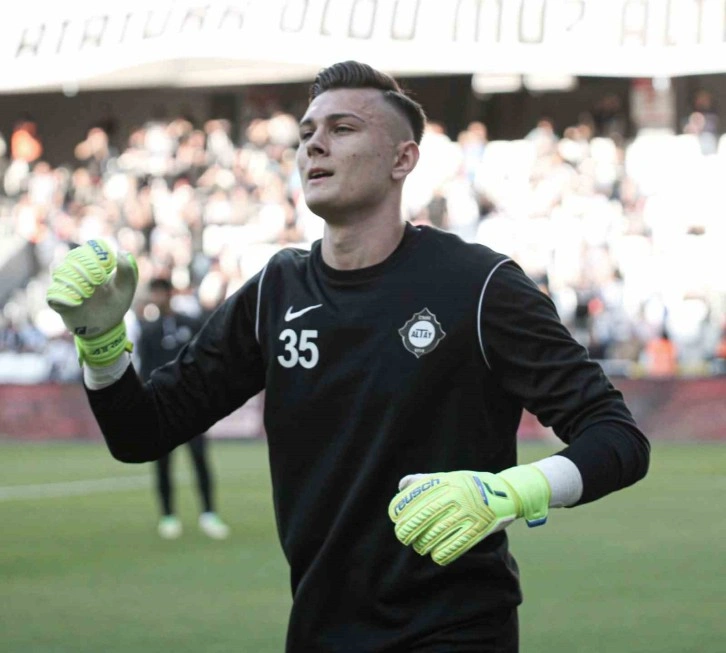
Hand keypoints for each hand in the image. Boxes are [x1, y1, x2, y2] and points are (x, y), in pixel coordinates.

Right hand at [46, 239, 137, 366]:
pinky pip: (53, 295)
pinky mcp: (59, 302)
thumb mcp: (126, 288)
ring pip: (60, 272)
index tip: (106, 266)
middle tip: (98, 280)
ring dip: (75, 280)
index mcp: (92, 267)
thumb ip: (127, 270)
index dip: (92, 253)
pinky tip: (78, 302)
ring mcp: (66, 286)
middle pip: (72, 258)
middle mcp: (77, 273)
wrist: (106, 327)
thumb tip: (121, 252)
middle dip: (85, 267)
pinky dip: (64, 295)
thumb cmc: (115, 304)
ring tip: (88, 292)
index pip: (86, 250)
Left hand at [388, 465, 549, 565]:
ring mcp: (469, 512)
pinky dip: (443, 553)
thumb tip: (401, 487)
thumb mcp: (450, 477)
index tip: (395, 517)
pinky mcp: (480, 528)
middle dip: (408, 529)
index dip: (402, 507)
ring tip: (420, 547)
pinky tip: (436, 556)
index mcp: (447, 481)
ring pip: (438, 533)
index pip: (417, 494)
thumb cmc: (470, 486)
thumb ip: (425, 480)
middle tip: (402, 537)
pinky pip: (457, 544)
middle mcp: (457, 495)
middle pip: (424, 516)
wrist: (506, 492)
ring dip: (424, 543)